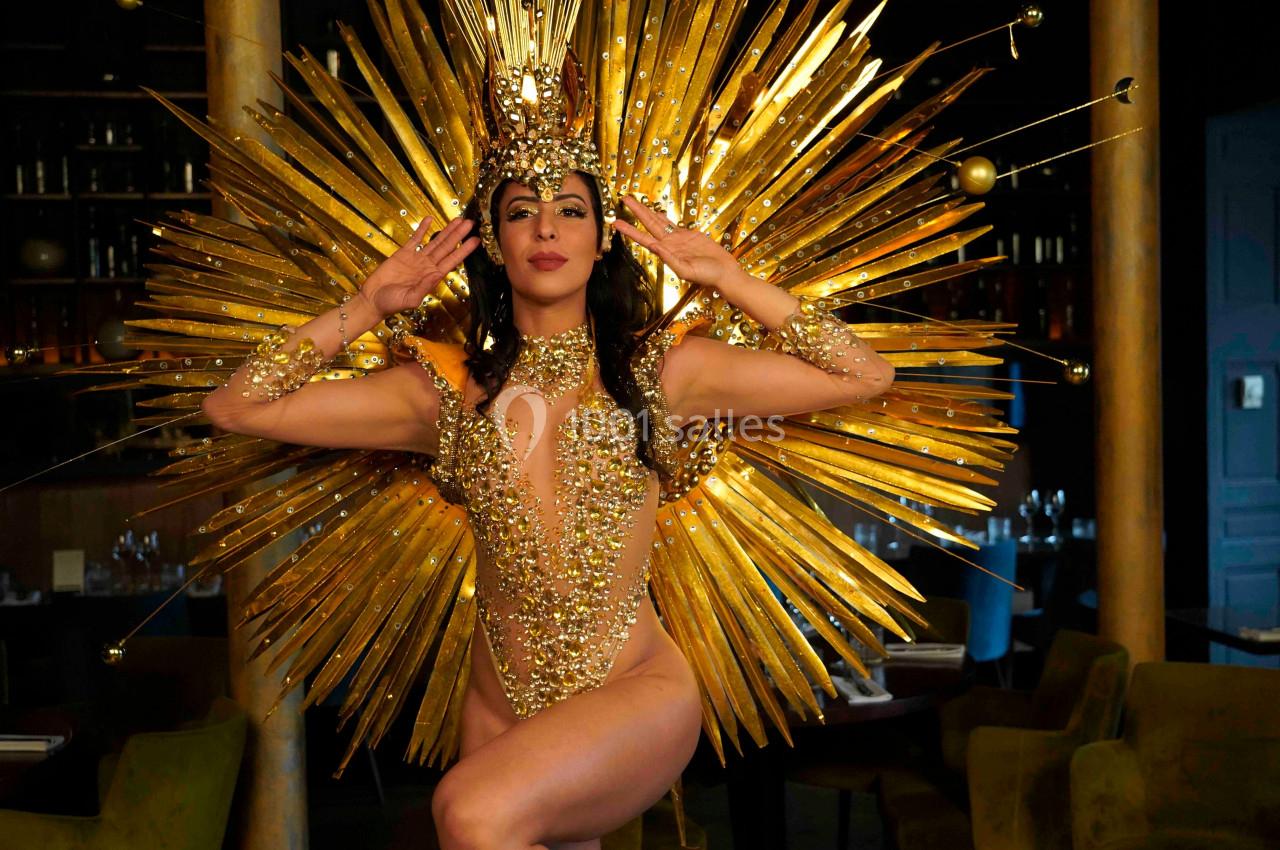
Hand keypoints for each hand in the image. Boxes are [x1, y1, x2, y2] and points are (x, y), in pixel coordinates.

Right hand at [362, 216, 479, 316]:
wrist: (373, 300)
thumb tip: (437, 274)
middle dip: (459, 235)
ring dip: (446, 230)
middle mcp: (427, 267)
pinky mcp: (403, 254)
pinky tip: (430, 219)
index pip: (452, 261)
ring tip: (458, 220)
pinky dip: (422, 229)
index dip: (464, 250)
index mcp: (432, 277)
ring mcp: (416, 259)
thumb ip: (424, 287)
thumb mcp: (410, 299)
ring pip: (435, 241)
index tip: (476, 240)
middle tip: (471, 223)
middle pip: (447, 247)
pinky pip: (415, 239)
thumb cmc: (391, 304)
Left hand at [614, 196, 744, 291]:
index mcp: (666, 253)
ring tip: (636, 203)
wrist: (724, 273)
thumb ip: (670, 260)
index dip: (630, 230)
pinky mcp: (689, 235)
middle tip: (624, 199)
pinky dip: (663, 218)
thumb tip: (655, 246)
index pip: (643, 239)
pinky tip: (657, 213)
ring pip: (659, 222)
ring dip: (648, 212)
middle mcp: (669, 245)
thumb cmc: (707, 276)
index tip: (616, 222)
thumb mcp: (687, 271)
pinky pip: (673, 224)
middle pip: (649, 224)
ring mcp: (678, 239)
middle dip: (636, 212)